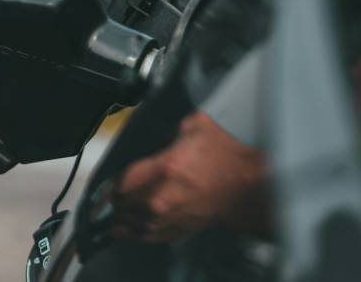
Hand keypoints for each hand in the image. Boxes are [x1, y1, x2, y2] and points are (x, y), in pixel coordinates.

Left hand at [112, 112, 268, 242]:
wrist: (247, 188)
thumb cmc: (227, 159)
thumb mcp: (195, 126)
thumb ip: (169, 126)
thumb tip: (153, 123)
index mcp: (165, 168)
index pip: (121, 180)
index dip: (113, 179)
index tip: (112, 177)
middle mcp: (163, 197)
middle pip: (121, 204)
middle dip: (115, 197)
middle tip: (114, 192)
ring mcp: (169, 217)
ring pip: (130, 223)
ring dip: (122, 216)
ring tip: (116, 211)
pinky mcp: (177, 230)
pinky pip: (146, 236)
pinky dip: (134, 233)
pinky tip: (126, 230)